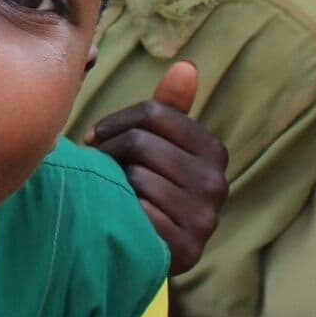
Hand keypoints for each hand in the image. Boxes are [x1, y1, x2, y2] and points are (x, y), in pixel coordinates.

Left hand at [85, 61, 228, 275]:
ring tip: (109, 191)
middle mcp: (218, 183)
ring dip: (111, 183)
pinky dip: (122, 213)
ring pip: (136, 178)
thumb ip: (169, 109)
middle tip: (97, 167)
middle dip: (109, 152)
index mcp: (214, 150)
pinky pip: (139, 214)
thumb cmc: (149, 187)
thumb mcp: (160, 147)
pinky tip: (120, 217)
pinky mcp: (187, 249)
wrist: (152, 251)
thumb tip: (185, 66)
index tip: (97, 137)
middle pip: (142, 143)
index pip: (153, 114)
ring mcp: (206, 218)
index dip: (115, 122)